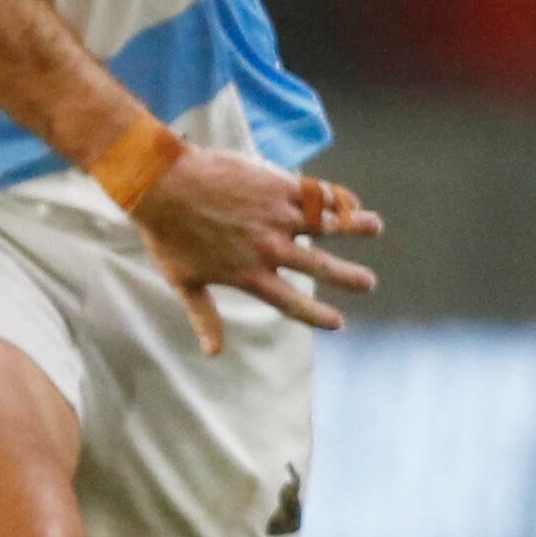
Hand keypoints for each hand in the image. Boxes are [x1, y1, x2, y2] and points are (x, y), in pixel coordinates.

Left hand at [130, 149, 381, 354]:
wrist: (160, 183)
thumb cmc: (166, 233)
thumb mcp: (182, 280)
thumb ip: (203, 316)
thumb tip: (213, 352)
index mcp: (249, 274)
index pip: (291, 302)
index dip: (317, 315)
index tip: (339, 323)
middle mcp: (269, 248)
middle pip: (320, 267)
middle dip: (348, 277)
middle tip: (369, 283)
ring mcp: (276, 215)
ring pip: (327, 224)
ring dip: (357, 227)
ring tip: (375, 227)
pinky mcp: (277, 185)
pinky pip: (316, 194)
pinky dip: (337, 199)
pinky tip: (350, 201)